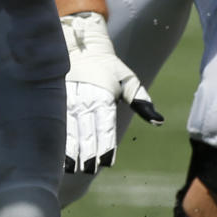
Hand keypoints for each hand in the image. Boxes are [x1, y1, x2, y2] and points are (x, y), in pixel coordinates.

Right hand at [61, 11, 162, 174]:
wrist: (82, 46)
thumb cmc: (109, 67)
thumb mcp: (129, 80)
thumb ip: (142, 102)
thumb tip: (159, 121)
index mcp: (104, 96)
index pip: (105, 126)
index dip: (105, 145)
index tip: (105, 162)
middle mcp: (86, 99)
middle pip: (86, 130)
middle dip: (87, 151)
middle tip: (88, 170)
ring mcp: (69, 100)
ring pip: (69, 128)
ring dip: (70, 148)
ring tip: (70, 167)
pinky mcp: (57, 100)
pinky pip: (58, 121)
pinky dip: (58, 138)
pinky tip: (56, 153)